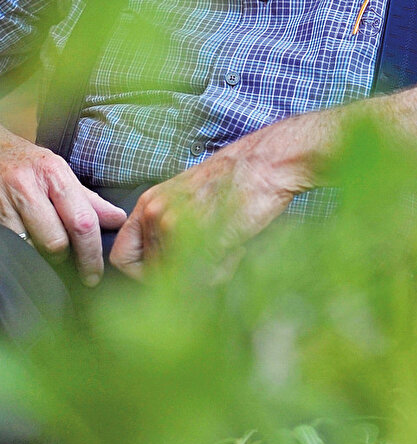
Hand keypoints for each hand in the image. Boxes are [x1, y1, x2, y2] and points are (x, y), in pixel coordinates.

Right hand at [0, 127, 126, 285]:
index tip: (95, 271)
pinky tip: (30, 247)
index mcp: (54, 173)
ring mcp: (5, 204)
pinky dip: (25, 252)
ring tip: (50, 250)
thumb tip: (117, 219)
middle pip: (56, 241)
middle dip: (68, 257)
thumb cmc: (29, 165)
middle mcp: (28, 187)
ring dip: (45, 257)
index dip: (91, 252)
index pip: (82, 220)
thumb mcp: (59, 173)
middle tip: (74, 262)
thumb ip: (88, 199)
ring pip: (32, 249)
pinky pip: (13, 247)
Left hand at [109, 129, 299, 278]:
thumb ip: (168, 227)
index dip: (142, 272)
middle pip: (155, 275)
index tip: (166, 271)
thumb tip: (165, 269)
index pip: (122, 256)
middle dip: (184, 276)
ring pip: (181, 281)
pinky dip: (223, 270)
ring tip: (228, 250)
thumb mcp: (187, 196)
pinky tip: (237, 248)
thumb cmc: (235, 177)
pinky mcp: (204, 238)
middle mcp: (156, 214)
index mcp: (150, 203)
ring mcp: (178, 227)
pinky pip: (206, 278)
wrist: (267, 162)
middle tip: (210, 259)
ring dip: (207, 273)